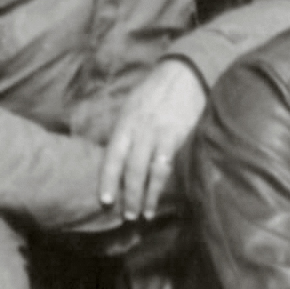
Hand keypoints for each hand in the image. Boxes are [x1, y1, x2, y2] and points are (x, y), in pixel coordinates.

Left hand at [97, 59, 210, 219]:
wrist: (184, 72)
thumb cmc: (156, 91)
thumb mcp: (131, 106)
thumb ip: (125, 130)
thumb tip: (116, 156)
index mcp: (125, 123)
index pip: (112, 156)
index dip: (107, 180)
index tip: (105, 200)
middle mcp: (140, 130)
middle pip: (130, 168)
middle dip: (128, 195)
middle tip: (126, 216)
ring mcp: (160, 134)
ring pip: (150, 171)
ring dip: (146, 195)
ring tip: (144, 214)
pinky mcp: (179, 135)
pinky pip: (169, 164)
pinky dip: (164, 183)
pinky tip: (165, 196)